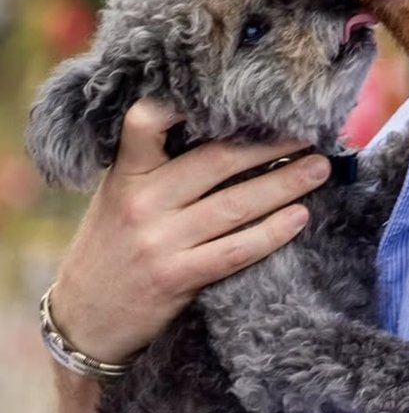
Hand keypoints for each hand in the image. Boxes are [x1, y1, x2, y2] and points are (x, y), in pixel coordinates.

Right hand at [51, 99, 330, 362]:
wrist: (84, 319)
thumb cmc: (110, 247)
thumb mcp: (118, 196)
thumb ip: (156, 168)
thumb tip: (225, 134)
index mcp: (127, 174)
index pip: (144, 124)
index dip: (180, 104)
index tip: (233, 93)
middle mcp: (143, 202)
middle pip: (216, 161)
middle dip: (270, 145)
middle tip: (310, 134)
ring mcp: (160, 241)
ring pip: (235, 205)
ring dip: (285, 185)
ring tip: (319, 170)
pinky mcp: (178, 278)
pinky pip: (236, 250)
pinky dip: (272, 233)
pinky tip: (299, 218)